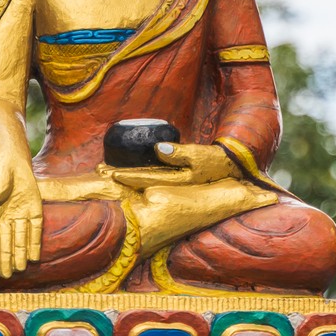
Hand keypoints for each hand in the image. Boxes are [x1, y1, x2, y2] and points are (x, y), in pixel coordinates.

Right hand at [0, 159, 42, 278]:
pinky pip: (35, 229)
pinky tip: (35, 257)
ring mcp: (22, 215)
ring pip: (21, 239)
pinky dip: (35, 243)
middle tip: (6, 276)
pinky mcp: (35, 210)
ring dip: (20, 254)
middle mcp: (8, 219)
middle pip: (7, 243)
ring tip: (20, 270)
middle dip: (6, 259)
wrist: (11, 162)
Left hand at [112, 143, 238, 188]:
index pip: (147, 178)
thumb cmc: (218, 160)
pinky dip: (139, 175)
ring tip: (108, 172)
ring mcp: (174, 183)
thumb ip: (180, 153)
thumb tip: (157, 150)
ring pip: (145, 180)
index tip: (109, 172)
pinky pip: (154, 177)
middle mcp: (173, 185)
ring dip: (127, 177)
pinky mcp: (178, 179)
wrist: (236, 168)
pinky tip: (129, 172)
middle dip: (120, 178)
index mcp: (178, 181)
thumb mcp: (201, 155)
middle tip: (99, 172)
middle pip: (141, 182)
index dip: (127, 175)